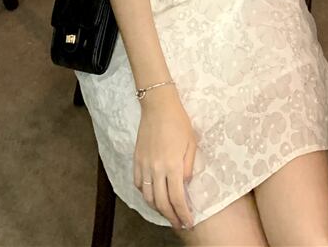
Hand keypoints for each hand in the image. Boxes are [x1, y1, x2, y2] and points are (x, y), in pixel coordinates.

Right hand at [133, 86, 195, 230]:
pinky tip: (152, 196)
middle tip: (179, 223)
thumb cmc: (179, 121)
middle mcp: (157, 168)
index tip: (188, 222)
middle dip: (171, 217)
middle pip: (162, 202)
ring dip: (157, 209)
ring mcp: (144, 165)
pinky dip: (145, 194)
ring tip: (167, 213)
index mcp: (173, 165)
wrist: (158, 105)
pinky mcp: (136, 159)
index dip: (183, 214)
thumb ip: (189, 166)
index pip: (177, 198)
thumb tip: (185, 184)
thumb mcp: (191, 143)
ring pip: (148, 196)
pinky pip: (138, 183)